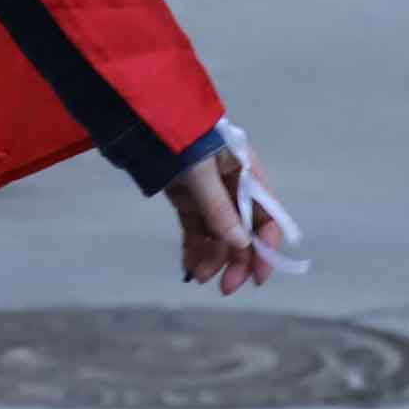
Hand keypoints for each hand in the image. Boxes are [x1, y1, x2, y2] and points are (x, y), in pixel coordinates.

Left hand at [167, 143, 275, 297]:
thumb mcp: (201, 173)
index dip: (266, 247)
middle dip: (237, 260)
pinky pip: (196, 230)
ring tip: (198, 276)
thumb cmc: (180, 140)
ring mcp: (209, 195)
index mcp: (246, 173)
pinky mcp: (188, 200)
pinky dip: (194, 249)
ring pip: (218, 235)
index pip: (266, 216)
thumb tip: (242, 245)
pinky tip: (189, 267)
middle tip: (226, 287)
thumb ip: (220, 208)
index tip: (259, 277)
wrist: (142, 121)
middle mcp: (233, 187)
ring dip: (212, 258)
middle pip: (243, 231)